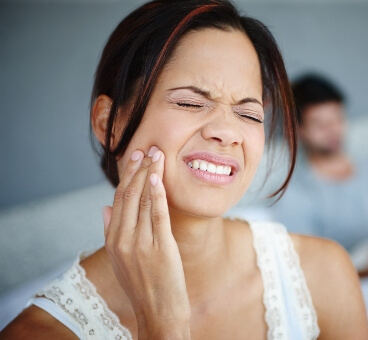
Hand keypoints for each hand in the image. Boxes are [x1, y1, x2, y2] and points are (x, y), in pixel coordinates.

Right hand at [103, 146, 190, 339]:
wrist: (158, 313)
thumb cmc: (142, 284)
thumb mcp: (119, 259)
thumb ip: (110, 231)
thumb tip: (104, 207)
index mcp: (113, 240)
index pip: (118, 199)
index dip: (128, 176)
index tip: (135, 158)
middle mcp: (122, 239)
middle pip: (129, 195)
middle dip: (139, 169)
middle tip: (149, 149)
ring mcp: (140, 244)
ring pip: (142, 200)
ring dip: (150, 174)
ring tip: (158, 155)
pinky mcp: (160, 247)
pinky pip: (157, 215)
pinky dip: (157, 194)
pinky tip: (159, 177)